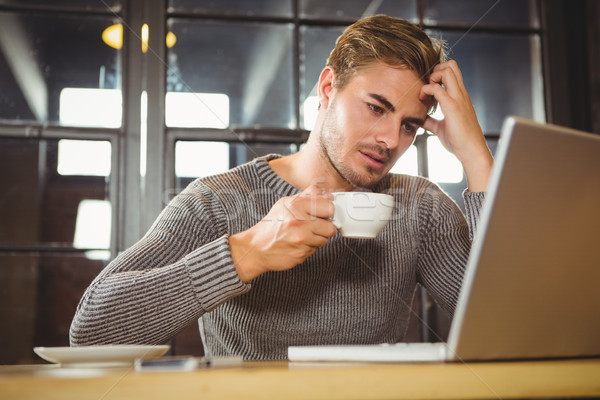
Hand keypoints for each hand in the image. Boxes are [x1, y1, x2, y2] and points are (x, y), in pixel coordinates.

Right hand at [229, 186, 336, 281]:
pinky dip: (309, 247)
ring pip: (325, 240)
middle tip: (314, 226)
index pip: (329, 207)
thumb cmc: (272, 224)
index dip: (328, 211)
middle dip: (325, 228)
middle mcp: (300, 222)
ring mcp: (301, 239)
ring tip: (303, 235)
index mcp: (297, 205)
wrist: (257, 247)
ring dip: (317, 239)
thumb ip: (308, 196)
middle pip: (331, 227)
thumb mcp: (286, 203)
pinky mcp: (302, 253)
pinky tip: (298, 243)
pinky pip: (315, 250)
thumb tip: (328, 194)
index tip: (324, 214)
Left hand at [419, 60, 492, 191]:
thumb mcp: (441, 128)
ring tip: (425, 92)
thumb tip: (420, 119)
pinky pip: (438, 89)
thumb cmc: (459, 141)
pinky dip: (427, 90)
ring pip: (447, 71)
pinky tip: (422, 100)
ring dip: (432, 77)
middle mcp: (461, 94)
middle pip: (452, 65)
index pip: (452, 73)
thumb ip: (431, 121)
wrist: (472, 152)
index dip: (438, 74)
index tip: (428, 89)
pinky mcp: (453, 107)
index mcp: (460, 97)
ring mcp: (458, 99)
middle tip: (427, 86)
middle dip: (435, 70)